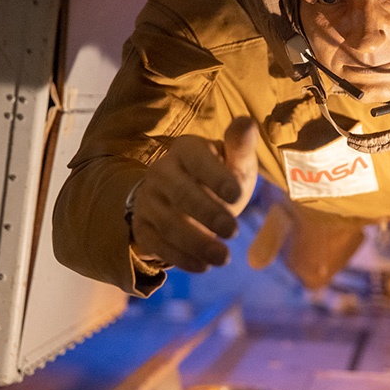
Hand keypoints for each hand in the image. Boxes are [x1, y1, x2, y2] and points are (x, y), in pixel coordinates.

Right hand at [130, 118, 257, 271]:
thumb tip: (246, 122)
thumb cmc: (219, 177)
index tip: (237, 195)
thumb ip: (240, 147)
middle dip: (207, 213)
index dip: (216, 178)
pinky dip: (180, 258)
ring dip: (196, 242)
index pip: (197, 161)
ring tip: (224, 258)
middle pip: (181, 194)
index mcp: (186, 149)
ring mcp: (149, 201)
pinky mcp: (143, 227)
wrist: (185, 198)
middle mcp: (162, 172)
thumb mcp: (234, 162)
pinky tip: (204, 266)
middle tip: (234, 230)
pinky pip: (158, 245)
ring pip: (168, 223)